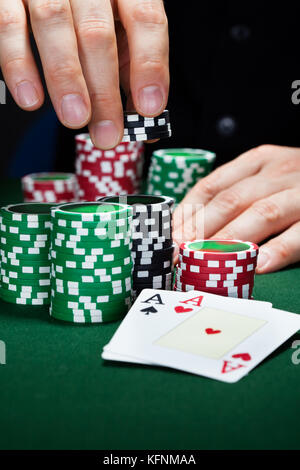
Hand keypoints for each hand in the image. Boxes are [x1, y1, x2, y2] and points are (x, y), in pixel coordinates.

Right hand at [0, 0, 168, 148]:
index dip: (149, 65)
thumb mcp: (119, 30)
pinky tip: (32, 99)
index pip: (144, 19)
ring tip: (75, 118)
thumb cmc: (89, 12)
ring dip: (66, 78)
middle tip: (108, 132)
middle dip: (104, 90)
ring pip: (54, 25)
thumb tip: (143, 115)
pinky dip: (19, 65)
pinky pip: (9, 25)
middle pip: (98, 33)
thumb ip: (131, 65)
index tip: (149, 107)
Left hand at [173, 145, 299, 272]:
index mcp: (259, 161)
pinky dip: (280, 250)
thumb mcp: (270, 178)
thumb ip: (239, 195)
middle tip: (180, 255)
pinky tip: (260, 266)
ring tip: (208, 261)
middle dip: (200, 231)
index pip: (212, 185)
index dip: (188, 212)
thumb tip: (193, 228)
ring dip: (230, 241)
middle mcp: (280, 171)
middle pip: (230, 200)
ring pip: (261, 214)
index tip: (170, 237)